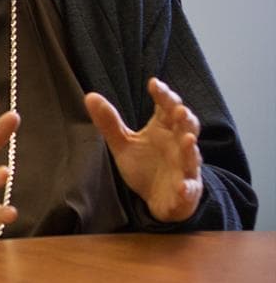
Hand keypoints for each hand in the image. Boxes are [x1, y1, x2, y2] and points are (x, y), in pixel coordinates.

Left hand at [85, 78, 202, 221]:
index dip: (163, 95)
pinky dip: (187, 188)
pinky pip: (189, 189)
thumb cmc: (144, 165)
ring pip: (192, 156)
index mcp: (164, 129)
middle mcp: (179, 144)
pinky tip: (183, 186)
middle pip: (186, 126)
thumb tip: (90, 96)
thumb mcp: (123, 143)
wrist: (158, 199)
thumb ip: (109, 122)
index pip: (167, 107)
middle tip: (179, 110)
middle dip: (185, 118)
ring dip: (191, 148)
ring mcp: (185, 167)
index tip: (154, 83)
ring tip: (188, 140)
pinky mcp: (186, 191)